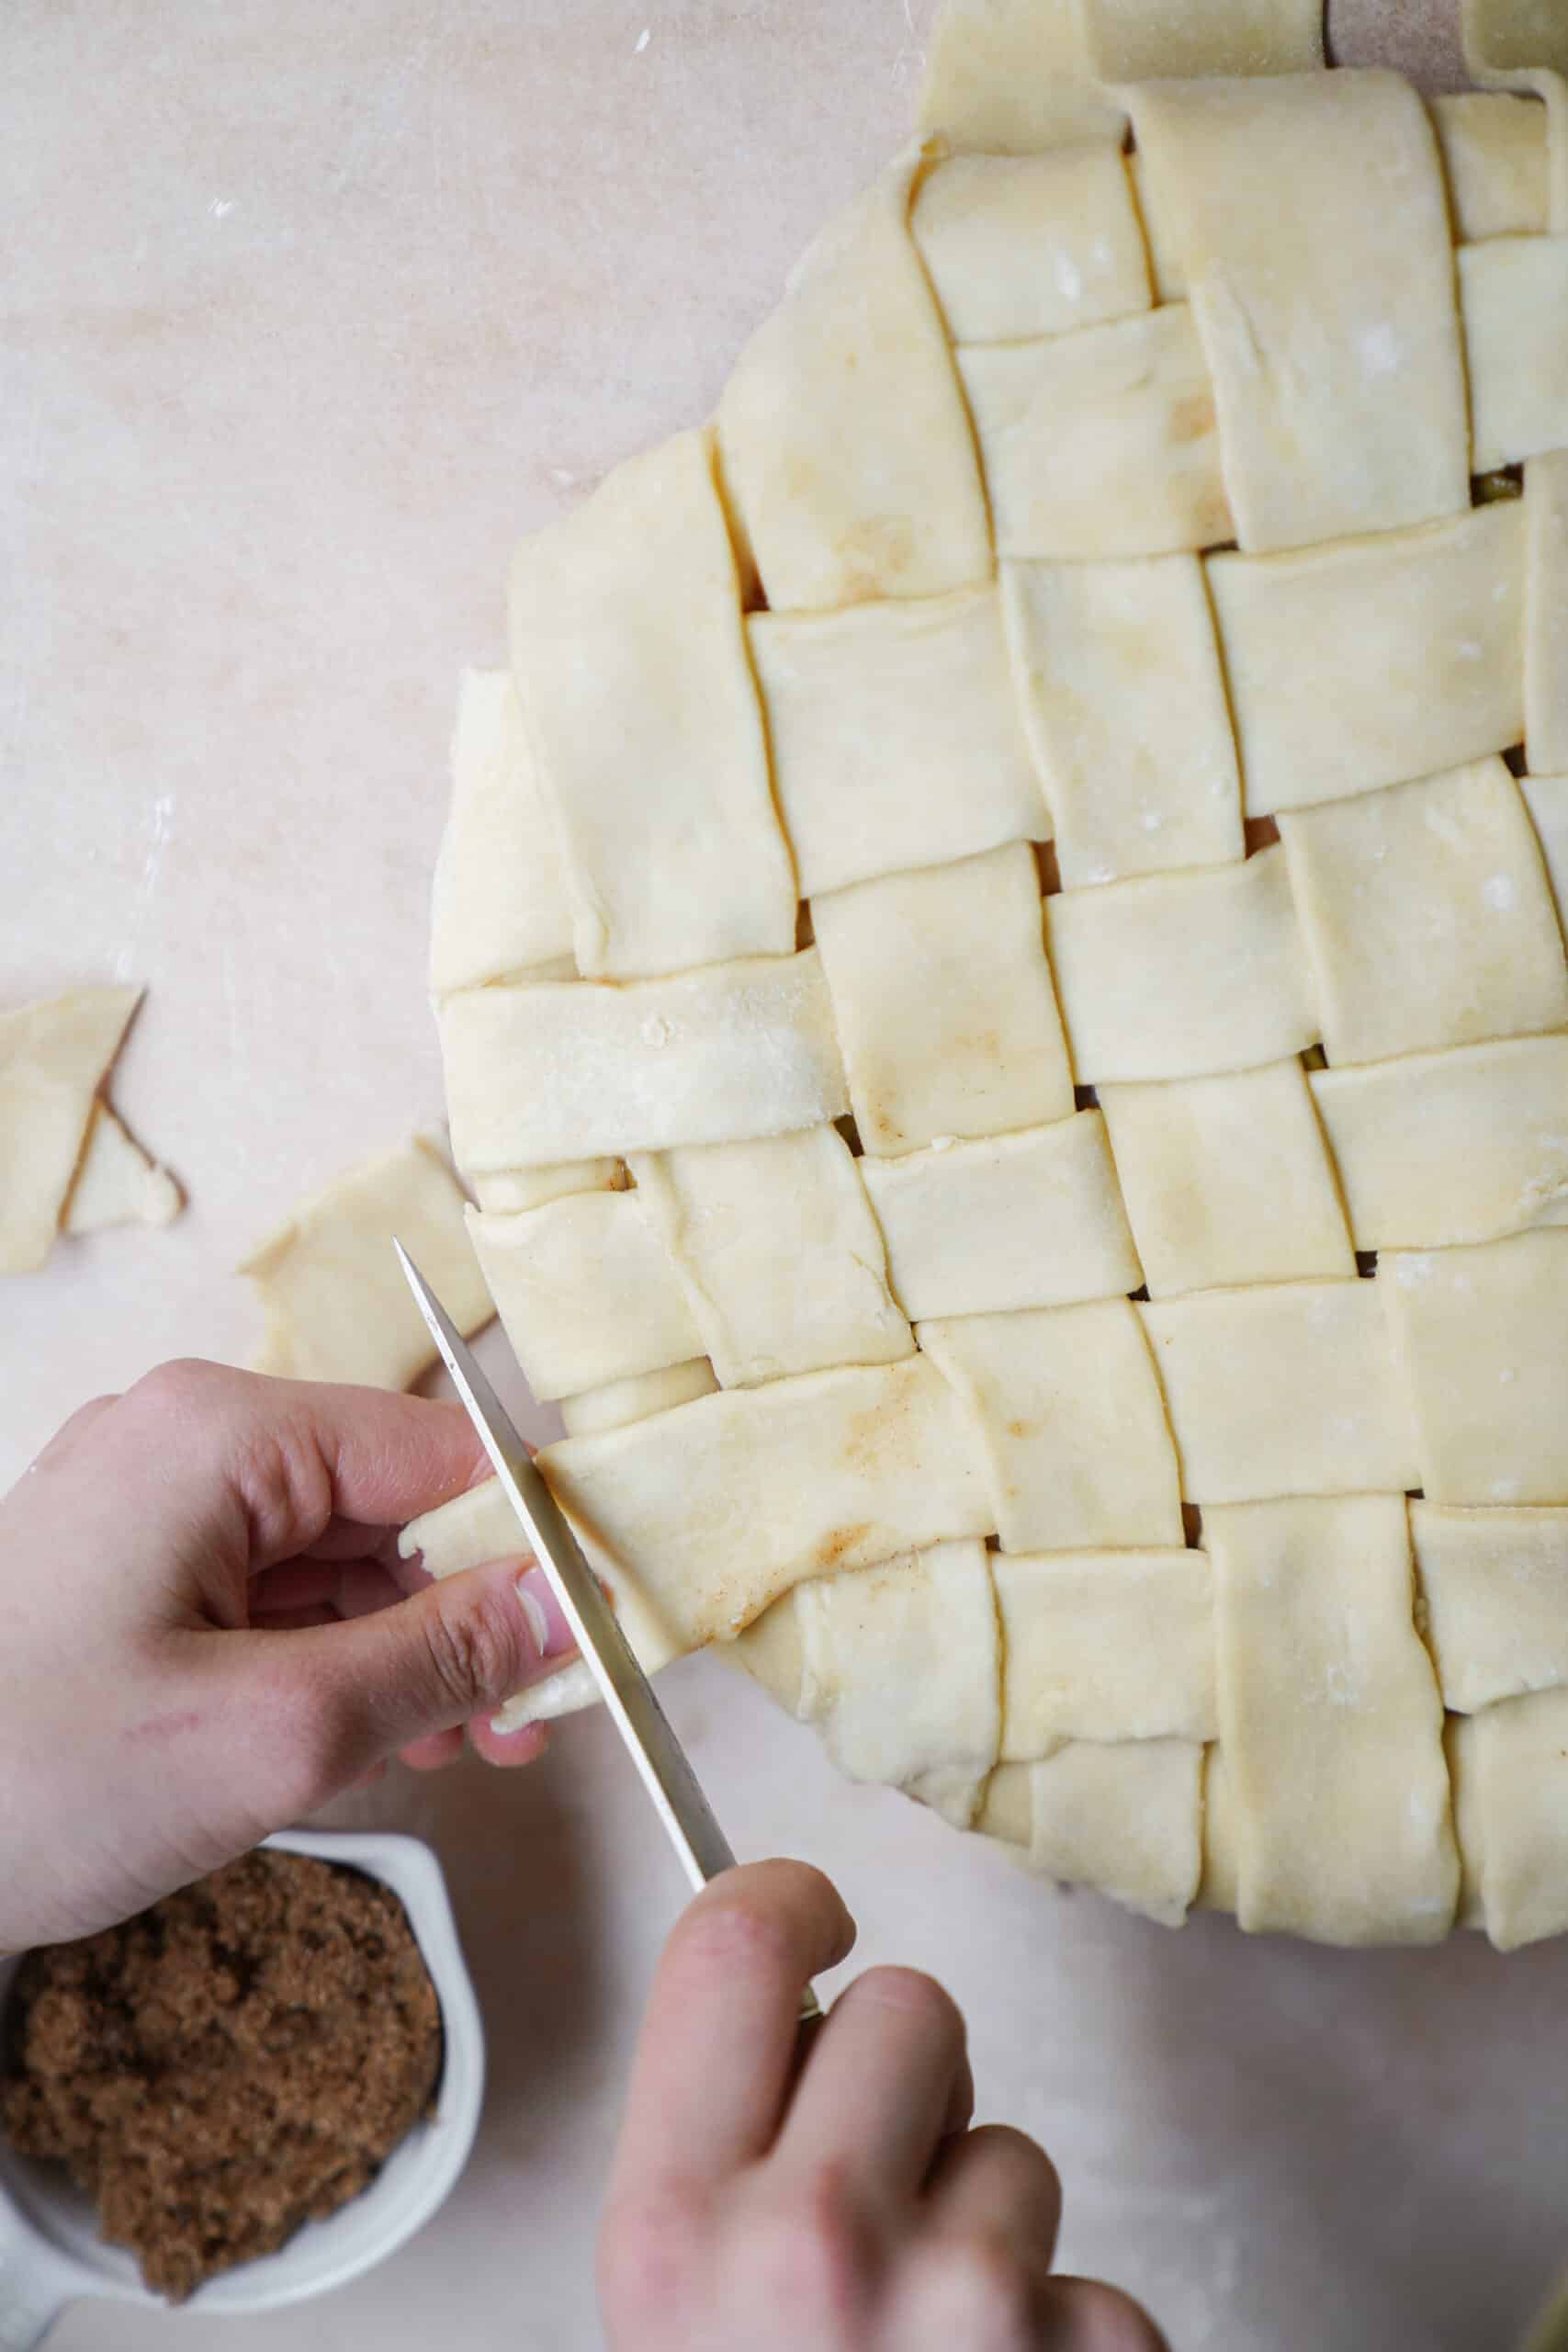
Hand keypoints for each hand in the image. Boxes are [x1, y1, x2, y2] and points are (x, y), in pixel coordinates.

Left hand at [0, 1359, 575, 1952]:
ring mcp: (151, 1502)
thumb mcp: (276, 1731)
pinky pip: (276, 1590)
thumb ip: (442, 1658)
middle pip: (392, 1501)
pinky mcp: (130, 1567)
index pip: (439, 1448)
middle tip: (537, 1722)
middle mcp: (187, 1439)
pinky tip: (391, 1736)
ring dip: (413, 1649)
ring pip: (341, 1555)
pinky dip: (340, 1660)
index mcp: (220, 1434)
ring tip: (473, 1750)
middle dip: (473, 1612)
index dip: (533, 1538)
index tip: (601, 1627)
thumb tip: (565, 1606)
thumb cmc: (33, 1781)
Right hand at [601, 1862, 1165, 2351]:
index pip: (733, 1944)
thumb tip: (793, 1985)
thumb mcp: (673, 2312)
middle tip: (876, 2201)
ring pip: (1015, 2145)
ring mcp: (962, 2308)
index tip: (817, 1925)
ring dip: (986, 2231)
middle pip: (908, 2005)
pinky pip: (1096, 2278)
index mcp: (673, 2228)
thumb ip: (716, 2154)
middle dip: (906, 2085)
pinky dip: (1064, 2344)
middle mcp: (808, 2247)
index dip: (788, 1903)